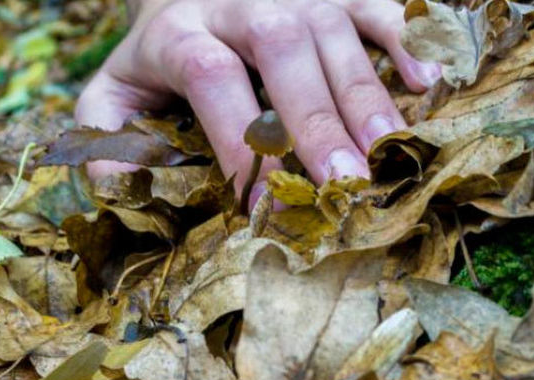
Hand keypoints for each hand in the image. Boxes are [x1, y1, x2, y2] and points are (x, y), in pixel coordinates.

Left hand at [75, 0, 440, 204]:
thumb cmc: (161, 56)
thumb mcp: (115, 92)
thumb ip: (105, 140)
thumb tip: (124, 189)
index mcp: (179, 31)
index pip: (210, 77)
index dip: (236, 138)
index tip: (259, 204)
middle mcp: (240, 0)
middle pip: (280, 50)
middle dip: (314, 119)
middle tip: (343, 183)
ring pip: (334, 32)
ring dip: (365, 95)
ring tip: (388, 152)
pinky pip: (378, 4)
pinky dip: (407, 40)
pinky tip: (428, 83)